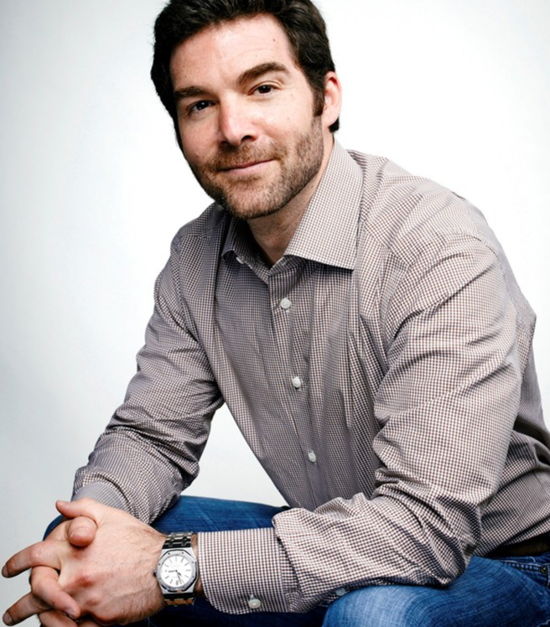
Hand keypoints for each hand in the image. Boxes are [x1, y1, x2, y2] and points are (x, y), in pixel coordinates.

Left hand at [3, 499, 165, 625]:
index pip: (34, 557)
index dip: (16, 563)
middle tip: (10, 614)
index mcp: (75, 551)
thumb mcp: (113, 517)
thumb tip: (60, 506)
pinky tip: (57, 626)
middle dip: (18, 608)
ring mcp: (86, 602)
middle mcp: (76, 578)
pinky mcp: (98, 621)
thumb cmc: (141, 543)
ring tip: (31, 624)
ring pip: (49, 617)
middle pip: (34, 595)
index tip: (9, 569)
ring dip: (36, 621)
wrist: (167, 568)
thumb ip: (83, 510)